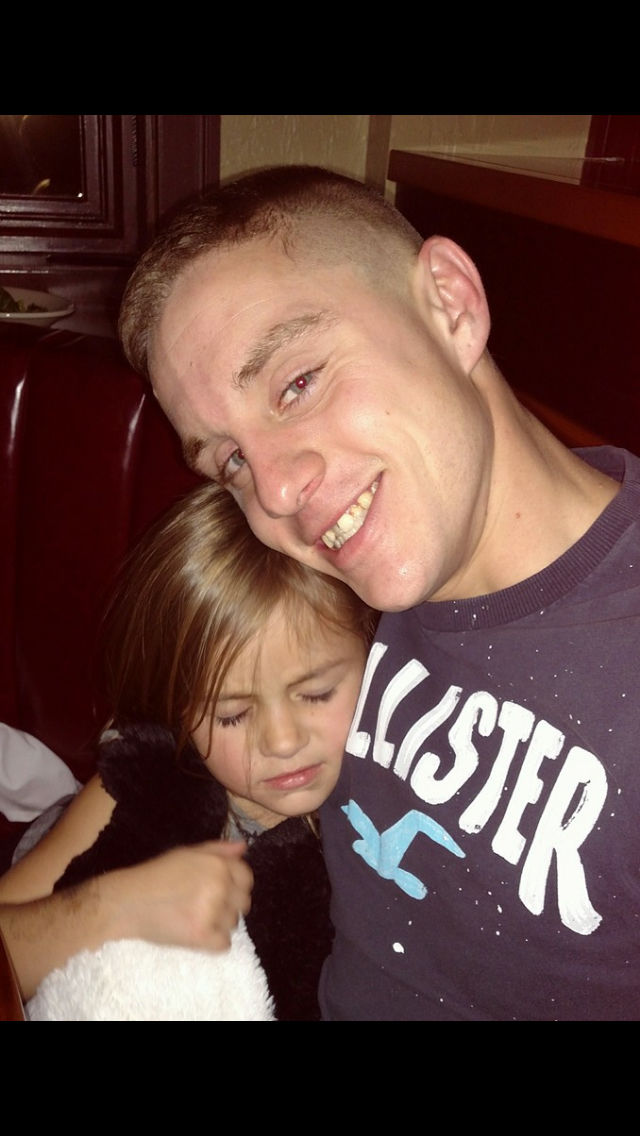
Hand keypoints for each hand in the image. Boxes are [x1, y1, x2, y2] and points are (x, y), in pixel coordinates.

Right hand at [97, 841, 253, 951]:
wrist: (128, 902)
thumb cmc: (156, 875)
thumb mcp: (187, 853)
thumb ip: (217, 850)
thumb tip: (243, 848)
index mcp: (217, 864)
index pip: (247, 878)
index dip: (234, 886)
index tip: (219, 892)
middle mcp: (219, 885)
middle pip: (243, 903)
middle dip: (227, 906)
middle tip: (203, 906)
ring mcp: (211, 911)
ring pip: (233, 925)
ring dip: (218, 925)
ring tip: (194, 917)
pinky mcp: (200, 935)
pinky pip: (224, 945)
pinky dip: (212, 943)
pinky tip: (195, 933)